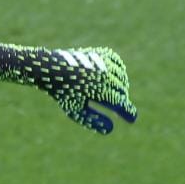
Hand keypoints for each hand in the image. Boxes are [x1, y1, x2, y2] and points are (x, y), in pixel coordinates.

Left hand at [0, 41, 137, 134]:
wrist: (53, 69)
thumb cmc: (63, 92)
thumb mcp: (75, 110)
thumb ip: (93, 120)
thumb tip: (110, 129)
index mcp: (98, 90)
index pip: (120, 103)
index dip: (128, 113)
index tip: (131, 119)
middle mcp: (104, 75)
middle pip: (122, 92)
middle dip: (120, 100)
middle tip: (116, 107)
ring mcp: (105, 63)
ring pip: (122, 78)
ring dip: (119, 86)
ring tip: (111, 93)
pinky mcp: (103, 54)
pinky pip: (117, 64)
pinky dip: (117, 71)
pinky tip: (111, 78)